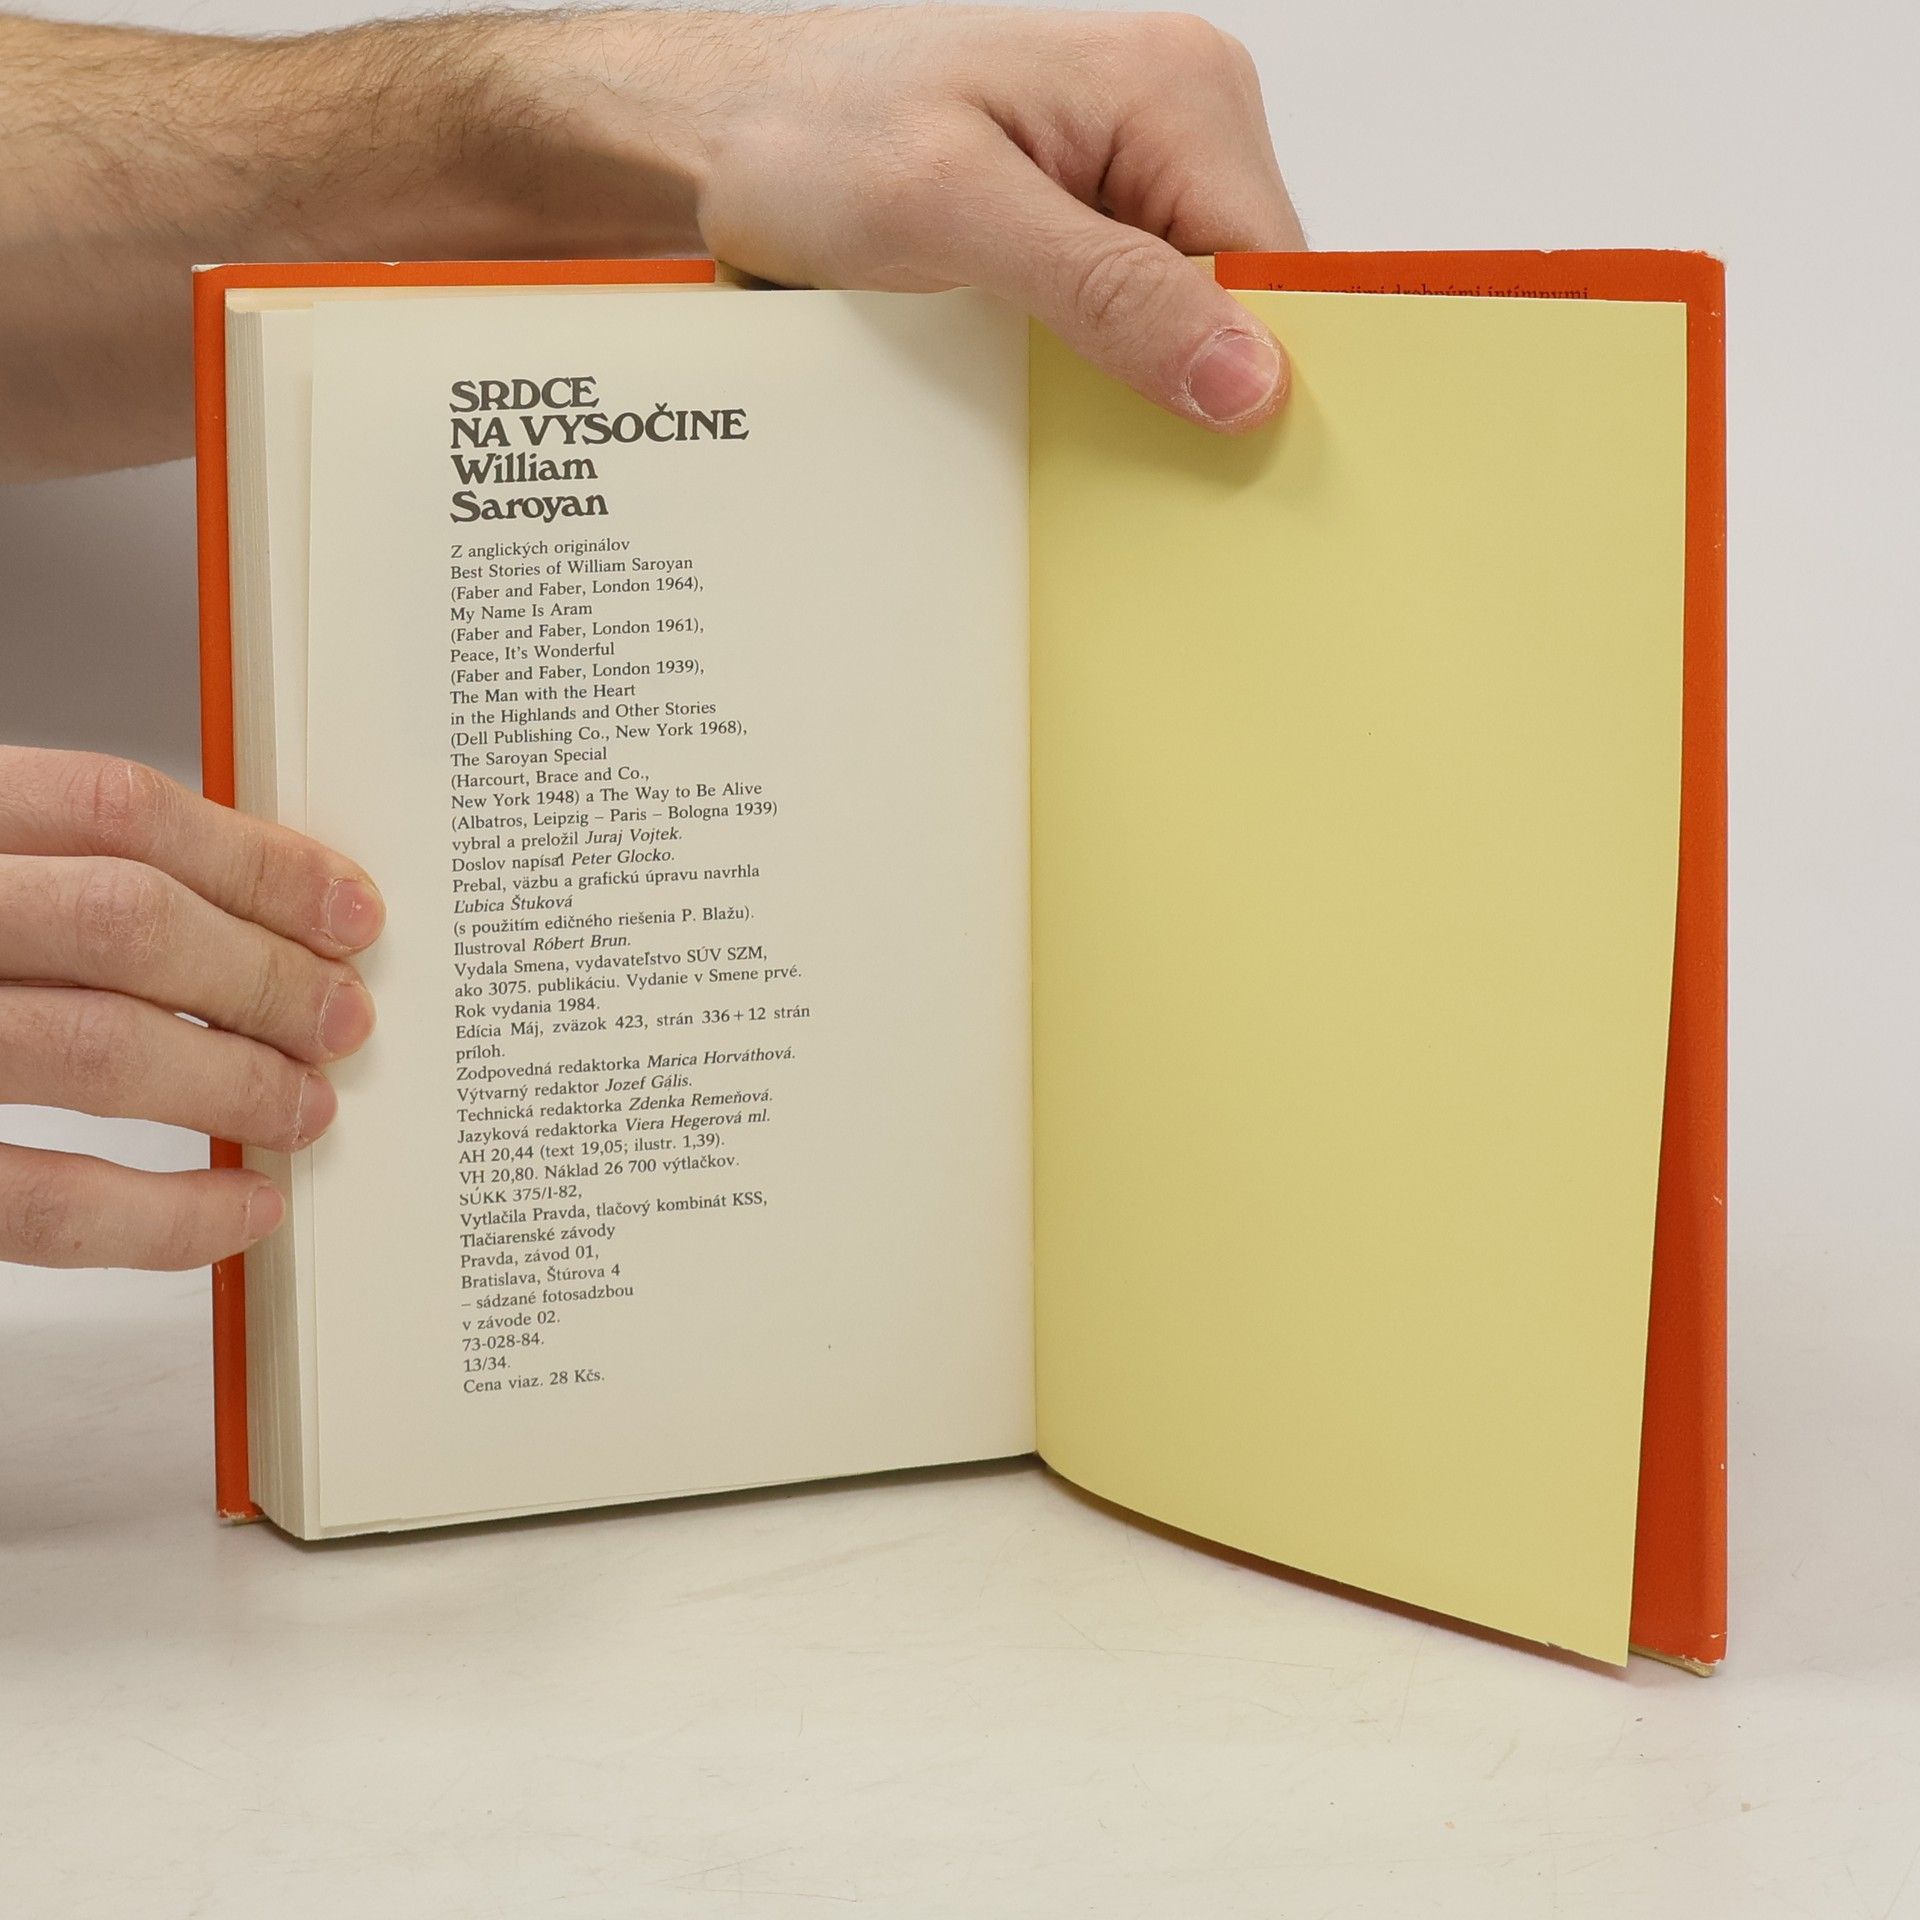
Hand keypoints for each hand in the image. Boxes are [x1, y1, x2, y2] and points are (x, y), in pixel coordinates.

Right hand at [0, 748, 381, 1269]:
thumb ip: (37, 872)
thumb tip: (238, 913)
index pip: (114, 807)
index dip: (256, 859)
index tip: (350, 909)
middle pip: (127, 920)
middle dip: (265, 974)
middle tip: (346, 1018)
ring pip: (97, 1048)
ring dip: (235, 1083)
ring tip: (309, 1106)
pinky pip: (40, 1205)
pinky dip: (165, 1217)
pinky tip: (243, 1211)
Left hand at [544, 7, 1304, 429]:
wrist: (723, 132)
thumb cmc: (812, 135)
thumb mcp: (955, 213)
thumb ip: (1107, 293)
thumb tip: (1244, 379)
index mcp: (1179, 91)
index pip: (1278, 270)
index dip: (1258, 377)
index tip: (1214, 466)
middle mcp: (1176, 122)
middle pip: (1242, 303)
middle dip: (1190, 389)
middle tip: (1103, 445)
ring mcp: (1132, 173)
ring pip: (1189, 323)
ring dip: (1136, 388)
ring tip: (1053, 413)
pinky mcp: (1087, 221)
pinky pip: (1131, 320)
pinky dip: (1097, 373)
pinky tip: (1043, 393)